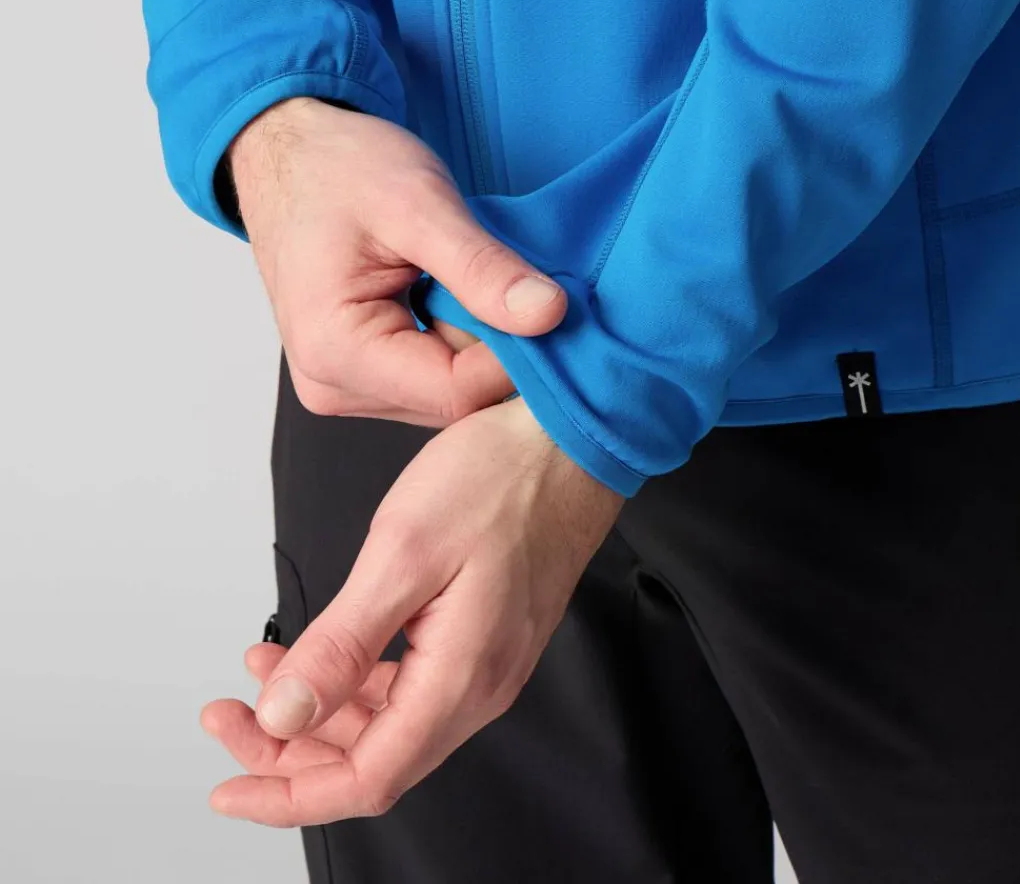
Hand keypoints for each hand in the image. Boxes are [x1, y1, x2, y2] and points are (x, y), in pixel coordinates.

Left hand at [200, 399, 623, 825]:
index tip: (232, 786)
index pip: (368, 778)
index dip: (291, 795)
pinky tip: (326, 650)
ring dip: (320, 711)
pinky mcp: (482, 635)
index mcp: (460, 677)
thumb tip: (286, 715)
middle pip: (374, 757)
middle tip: (231, 714)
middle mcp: (479, 686)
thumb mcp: (404, 553)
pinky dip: (356, 680)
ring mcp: (485, 662)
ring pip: (388, 722)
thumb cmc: (502, 481)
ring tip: (264, 669)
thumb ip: (344, 645)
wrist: (569, 442)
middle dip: (291, 748)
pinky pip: (411, 685)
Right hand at [231, 98, 564, 425]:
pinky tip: (452, 296)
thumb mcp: (419, 205)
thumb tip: (549, 315)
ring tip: (474, 283)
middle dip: (497, 348)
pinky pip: (430, 378)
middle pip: (454, 401)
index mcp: (336, 351)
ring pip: (448, 394)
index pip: (458, 393)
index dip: (515, 356)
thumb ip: (482, 267)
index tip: (548, 304)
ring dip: (477, 344)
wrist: (289, 154)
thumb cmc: (338, 169)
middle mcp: (332, 385)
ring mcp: (343, 385)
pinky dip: (457, 340)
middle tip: (513, 284)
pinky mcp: (357, 375)